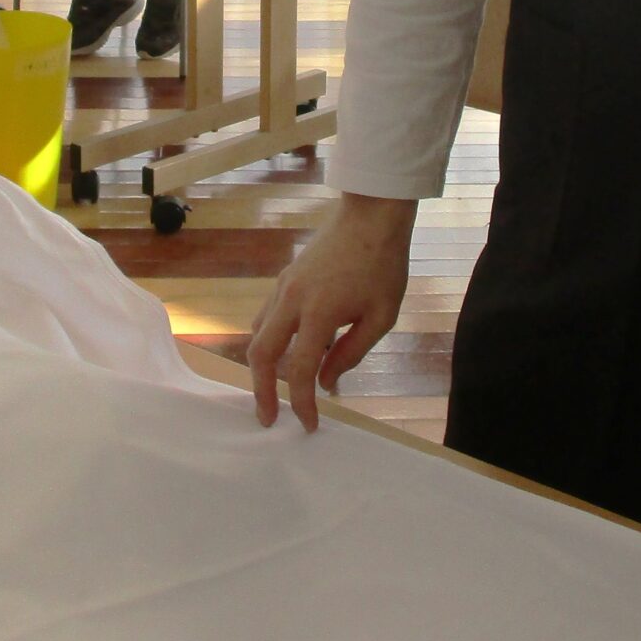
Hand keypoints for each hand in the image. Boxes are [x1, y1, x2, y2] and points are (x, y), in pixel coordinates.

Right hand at [246, 195, 415, 430]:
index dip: (302, 402)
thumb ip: (351, 353)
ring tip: (273, 390)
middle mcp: (291, 300)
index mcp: (319, 312)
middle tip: (269, 417)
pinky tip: (284, 353)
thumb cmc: (383, 265)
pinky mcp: (285, 278)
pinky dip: (268, 342)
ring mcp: (284, 287)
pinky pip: (265, 316)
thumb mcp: (381, 316)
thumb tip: (326, 383)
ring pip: (257, 333)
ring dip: (261, 366)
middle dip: (261, 391)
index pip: (300, 369)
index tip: (309, 424)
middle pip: (261, 354)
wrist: (371, 215)